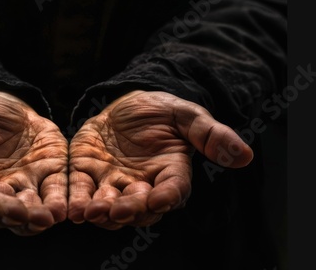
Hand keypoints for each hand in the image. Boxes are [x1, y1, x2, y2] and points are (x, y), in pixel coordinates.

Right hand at [0, 91, 67, 235]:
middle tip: (20, 215)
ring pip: (27, 208)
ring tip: (47, 217)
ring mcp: (21, 184)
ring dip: (36, 215)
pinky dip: (59, 201)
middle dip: (8, 213)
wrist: (8, 104)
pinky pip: (54, 192)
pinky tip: (66, 208)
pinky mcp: (48, 175)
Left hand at [67, 91, 252, 229]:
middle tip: (119, 211)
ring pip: (108, 204)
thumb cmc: (161, 110)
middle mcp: (142, 185)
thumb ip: (210, 135)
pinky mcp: (87, 173)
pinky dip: (76, 199)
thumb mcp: (187, 115)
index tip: (161, 199)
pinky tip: (70, 207)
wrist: (124, 104)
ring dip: (99, 211)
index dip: (168, 196)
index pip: (173, 190)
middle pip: (138, 205)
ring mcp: (113, 182)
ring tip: (89, 212)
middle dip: (129, 209)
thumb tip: (244, 156)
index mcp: (170, 172)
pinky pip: (81, 190)